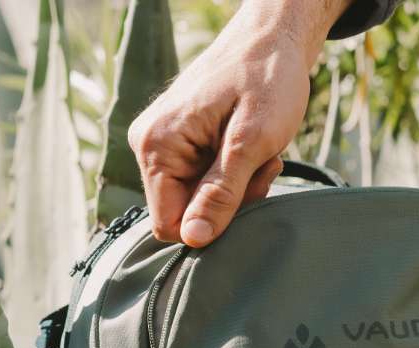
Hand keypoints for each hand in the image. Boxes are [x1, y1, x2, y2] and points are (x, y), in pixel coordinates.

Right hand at [129, 0, 349, 246]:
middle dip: (227, 199)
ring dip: (234, 184)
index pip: (169, 224)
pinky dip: (230, 170)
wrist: (271, 36)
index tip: (247, 189)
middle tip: (261, 165)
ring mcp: (159, 141)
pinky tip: (248, 146)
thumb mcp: (253, 140)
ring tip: (258, 150)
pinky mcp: (176, 139)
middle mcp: (147, 144)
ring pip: (195, 196)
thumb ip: (221, 193)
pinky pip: (198, 177)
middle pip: (183, 211)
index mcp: (156, 146)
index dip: (211, 222)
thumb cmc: (267, 77)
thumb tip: (194, 239)